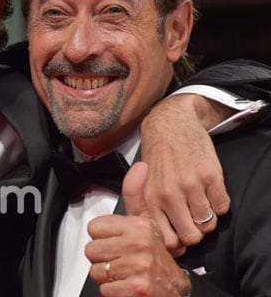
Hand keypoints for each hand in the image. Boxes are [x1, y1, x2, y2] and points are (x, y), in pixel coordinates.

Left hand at [85, 162, 190, 296]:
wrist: (174, 289)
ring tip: (125, 272)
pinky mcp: (136, 288)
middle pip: (92, 250)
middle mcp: (140, 245)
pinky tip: (128, 285)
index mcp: (140, 226)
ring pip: (96, 271)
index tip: (117, 241)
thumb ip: (136, 194)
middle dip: (103, 259)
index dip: (103, 237)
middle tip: (120, 260)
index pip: (95, 227)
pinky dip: (114, 291)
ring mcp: (138, 267)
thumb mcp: (147, 222)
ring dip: (108, 276)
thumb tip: (140, 167)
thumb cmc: (156, 256)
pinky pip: (105, 289)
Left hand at [140, 93, 229, 251]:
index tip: (179, 235)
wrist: (169, 124)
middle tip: (192, 219)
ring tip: (199, 201)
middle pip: (192, 236)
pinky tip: (208, 190)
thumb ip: (152, 211)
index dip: (176, 242)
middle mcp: (169, 195)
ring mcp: (190, 185)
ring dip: (207, 216)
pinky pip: (223, 207)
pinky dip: (219, 203)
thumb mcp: (143, 184)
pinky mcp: (210, 176)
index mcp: (150, 199)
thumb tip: (171, 243)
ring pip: (209, 223)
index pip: (167, 240)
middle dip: (194, 231)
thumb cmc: (156, 157)